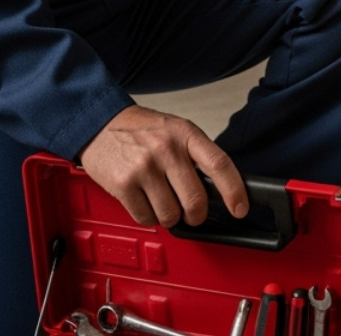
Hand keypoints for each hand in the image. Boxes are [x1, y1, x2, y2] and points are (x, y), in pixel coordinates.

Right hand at [79, 105, 247, 227]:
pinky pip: (146, 218)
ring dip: (170, 216)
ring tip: (162, 199)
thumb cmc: (141, 129)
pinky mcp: (123, 185)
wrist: (100, 124)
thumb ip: (196, 154)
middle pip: (196, 200)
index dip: (234, 191)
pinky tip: (145, 200)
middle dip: (197, 215)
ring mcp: (143, 168)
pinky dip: (149, 216)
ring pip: (171, 215)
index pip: (219, 164)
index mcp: (185, 134)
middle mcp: (165, 149)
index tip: (240, 208)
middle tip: (193, 213)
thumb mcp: (175, 129)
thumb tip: (220, 188)